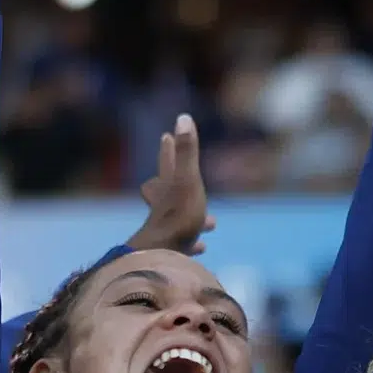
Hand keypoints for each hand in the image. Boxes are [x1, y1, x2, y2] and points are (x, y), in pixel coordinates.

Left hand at [127, 116, 214, 255]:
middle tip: (165, 177)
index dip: (169, 149)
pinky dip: (192, 244)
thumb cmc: (178, 216)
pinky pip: (183, 245)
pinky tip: (201, 247)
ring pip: (177, 218)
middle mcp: (163, 206)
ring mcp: (166, 229)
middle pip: (162, 191)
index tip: (166, 135)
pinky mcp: (170, 251)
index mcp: (168, 188)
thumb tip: (183, 117)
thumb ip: (187, 152)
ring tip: (210, 221)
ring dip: (191, 216)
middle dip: (167, 183)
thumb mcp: (187, 180)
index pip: (168, 163)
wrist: (162, 255)